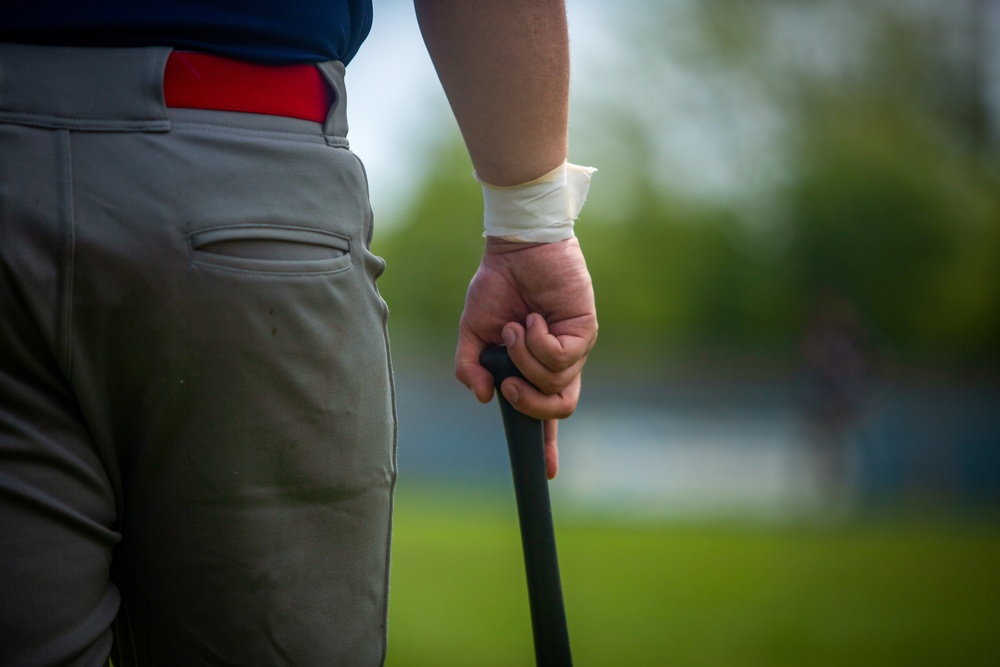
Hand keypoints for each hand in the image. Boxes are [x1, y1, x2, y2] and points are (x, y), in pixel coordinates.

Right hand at [455, 237, 597, 478]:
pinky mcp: (585, 331)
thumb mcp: (473, 332)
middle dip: (530, 405)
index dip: (547, 445)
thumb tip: (480, 396)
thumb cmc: (497, 287)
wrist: (515, 249)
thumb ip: (470, 366)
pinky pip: (563, 357)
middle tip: (508, 383)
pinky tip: (533, 320)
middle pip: (558, 409)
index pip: (544, 414)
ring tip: (516, 329)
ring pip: (556, 382)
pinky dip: (539, 342)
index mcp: (532, 369)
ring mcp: (574, 348)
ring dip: (526, 359)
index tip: (549, 474)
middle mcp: (557, 363)